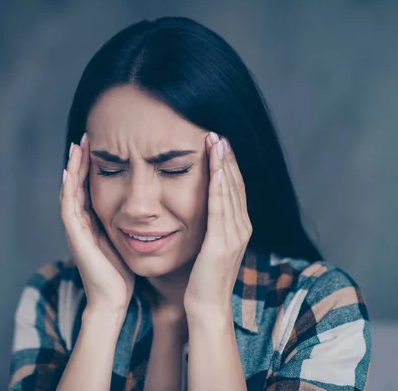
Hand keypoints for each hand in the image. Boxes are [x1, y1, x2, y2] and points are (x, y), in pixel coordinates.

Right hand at [60, 133, 134, 312]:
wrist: (114, 300)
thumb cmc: (121, 274)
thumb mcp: (125, 241)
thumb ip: (126, 224)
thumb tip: (146, 208)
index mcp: (92, 222)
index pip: (88, 186)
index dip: (91, 166)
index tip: (98, 144)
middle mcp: (81, 223)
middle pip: (76, 184)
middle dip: (80, 161)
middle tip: (85, 136)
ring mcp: (76, 230)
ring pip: (70, 192)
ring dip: (72, 169)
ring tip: (77, 146)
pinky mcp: (76, 238)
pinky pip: (69, 209)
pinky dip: (68, 190)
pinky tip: (70, 172)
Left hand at [183, 132, 251, 315]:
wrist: (205, 307)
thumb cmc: (201, 280)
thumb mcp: (207, 247)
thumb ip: (209, 227)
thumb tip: (199, 209)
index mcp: (238, 228)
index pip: (235, 189)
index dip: (228, 165)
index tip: (219, 143)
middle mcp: (241, 228)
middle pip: (236, 185)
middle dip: (227, 158)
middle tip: (218, 133)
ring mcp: (234, 235)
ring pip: (231, 191)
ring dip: (224, 164)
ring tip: (217, 140)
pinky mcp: (222, 242)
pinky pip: (221, 207)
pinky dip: (220, 185)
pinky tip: (217, 167)